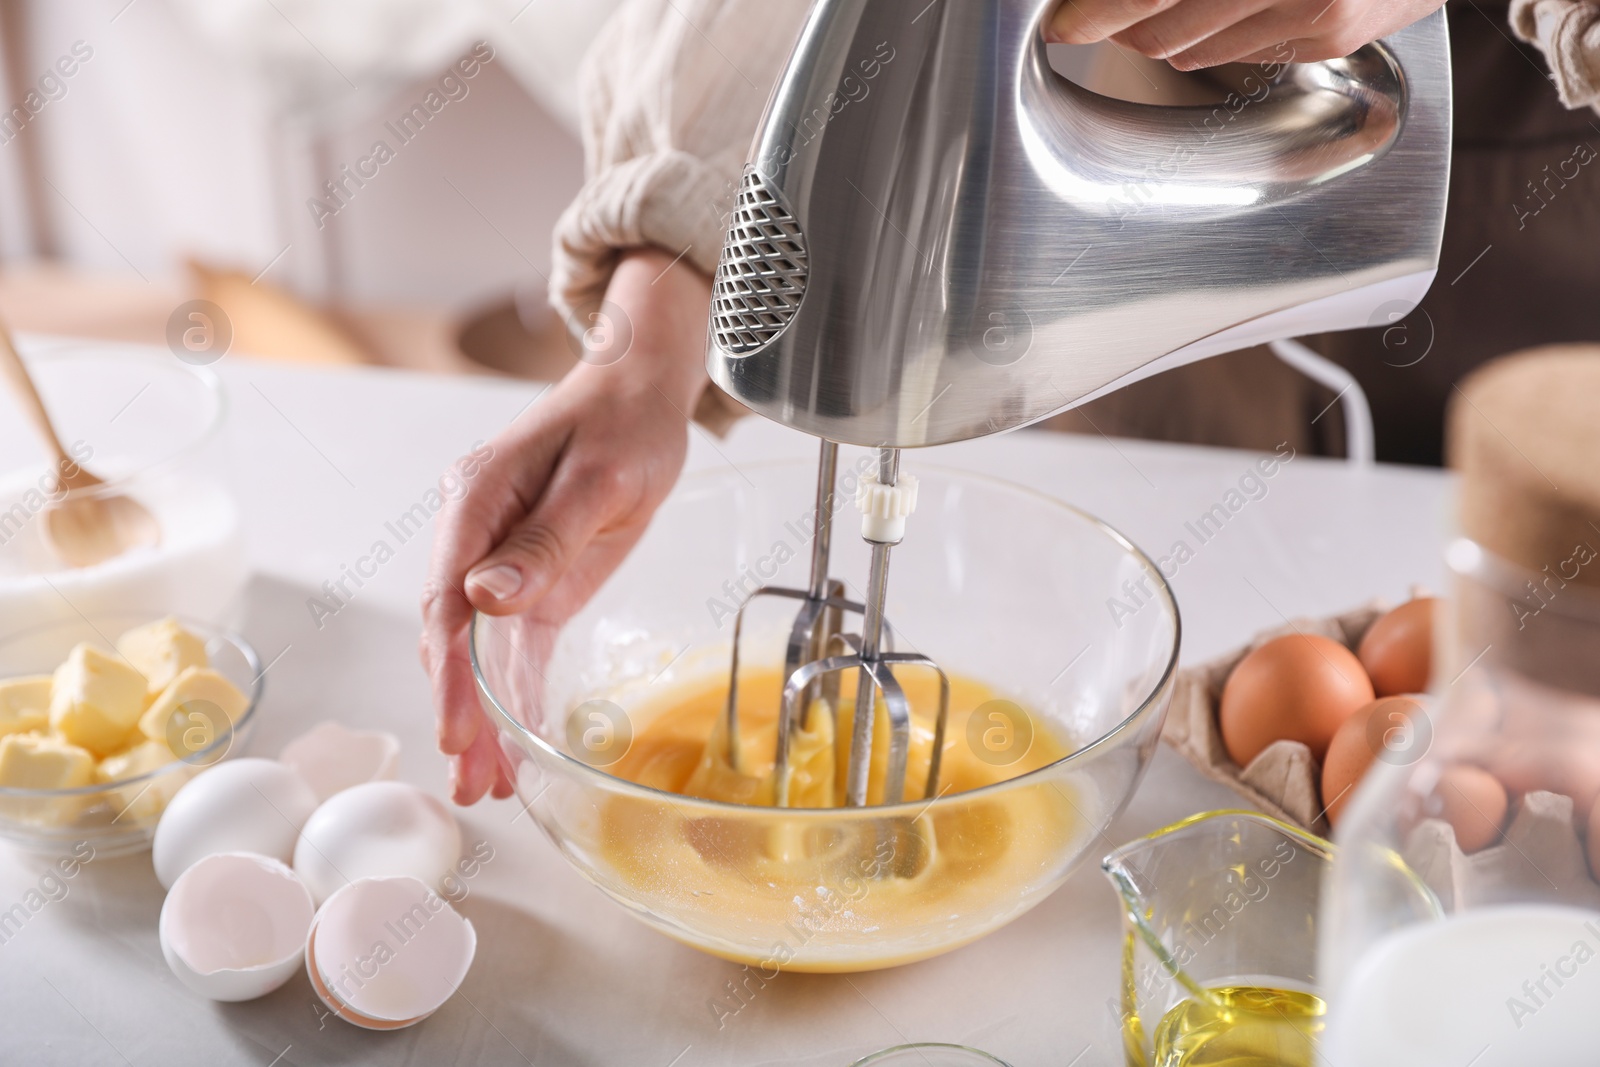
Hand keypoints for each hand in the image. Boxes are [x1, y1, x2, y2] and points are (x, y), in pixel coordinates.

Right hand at [421, 249, 712, 803]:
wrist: (640, 395)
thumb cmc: (621, 423)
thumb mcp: (597, 480)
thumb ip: (543, 541)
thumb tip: (485, 599)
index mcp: (476, 501)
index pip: (448, 599)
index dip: (449, 670)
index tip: (456, 726)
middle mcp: (476, 536)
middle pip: (454, 635)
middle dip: (460, 709)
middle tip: (468, 777)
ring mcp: (501, 562)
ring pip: (481, 651)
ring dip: (484, 716)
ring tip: (486, 785)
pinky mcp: (534, 581)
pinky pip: (516, 646)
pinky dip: (515, 695)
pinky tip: (516, 747)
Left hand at [1045, 0, 1445, 69]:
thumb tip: (1112, 4)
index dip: (1093, 12)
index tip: (1062, 23)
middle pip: (1158, 30)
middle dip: (1119, 21)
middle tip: (1096, 12)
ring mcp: (1314, 13)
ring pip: (1191, 50)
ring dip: (1162, 32)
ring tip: (1159, 7)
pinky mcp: (1331, 39)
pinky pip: (1239, 53)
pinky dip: (1215, 35)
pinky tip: (1227, 6)